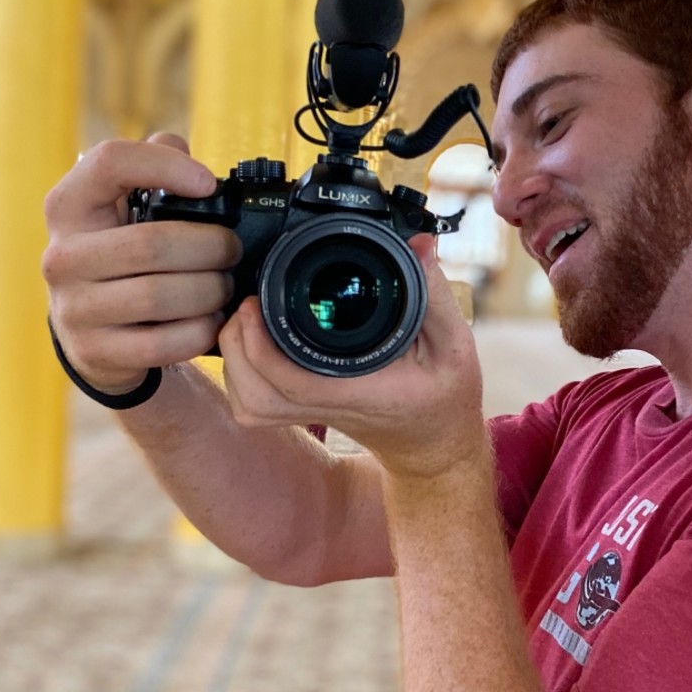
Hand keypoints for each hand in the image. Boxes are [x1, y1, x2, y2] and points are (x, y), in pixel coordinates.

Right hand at [42, 134, 240, 393]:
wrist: (91, 333)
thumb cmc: (119, 257)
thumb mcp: (123, 209)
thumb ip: (151, 170)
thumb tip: (179, 146)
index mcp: (69, 206)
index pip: (109, 163)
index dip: (165, 166)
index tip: (207, 183)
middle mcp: (61, 255)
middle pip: (153, 243)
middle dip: (211, 247)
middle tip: (232, 251)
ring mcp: (74, 307)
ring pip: (161, 295)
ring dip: (210, 291)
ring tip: (224, 286)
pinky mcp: (94, 350)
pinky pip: (164, 342)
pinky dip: (199, 331)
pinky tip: (210, 321)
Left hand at [219, 234, 486, 479]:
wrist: (436, 445)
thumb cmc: (445, 399)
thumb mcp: (455, 346)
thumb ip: (436, 296)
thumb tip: (419, 245)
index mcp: (361, 393)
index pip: (294, 382)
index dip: (262, 345)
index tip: (258, 302)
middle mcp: (328, 407)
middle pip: (255, 396)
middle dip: (237, 348)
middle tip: (249, 304)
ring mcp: (311, 414)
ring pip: (249, 404)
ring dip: (236, 361)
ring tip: (248, 319)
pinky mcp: (303, 412)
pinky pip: (256, 405)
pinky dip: (242, 374)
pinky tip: (253, 343)